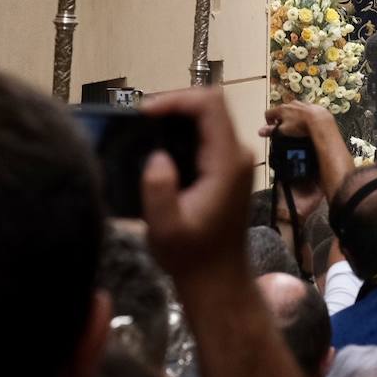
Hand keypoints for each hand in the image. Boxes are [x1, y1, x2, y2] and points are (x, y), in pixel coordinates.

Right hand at [141, 87, 256, 282]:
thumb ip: (160, 191)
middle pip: (210, 106)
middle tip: (139, 120)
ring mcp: (234, 160)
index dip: (177, 99)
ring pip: (208, 118)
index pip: (210, 105)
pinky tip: (158, 146)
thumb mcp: (166, 228)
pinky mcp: (226, 168)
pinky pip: (206, 135)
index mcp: (227, 162)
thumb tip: (158, 157)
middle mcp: (237, 154)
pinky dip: (181, 132)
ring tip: (144, 129)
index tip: (145, 113)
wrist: (217, 277)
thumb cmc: (191, 256)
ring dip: (177, 118)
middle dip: (174, 105)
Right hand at [260, 101, 330, 139]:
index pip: (268, 113)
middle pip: (281, 111)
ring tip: (296, 128)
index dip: (268, 121)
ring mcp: (301, 104)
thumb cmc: (301, 124)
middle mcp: (291, 104)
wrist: (320, 120)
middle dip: (281, 120)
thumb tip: (260, 132)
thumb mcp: (283, 130)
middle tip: (283, 129)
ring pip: (293, 110)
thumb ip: (271, 131)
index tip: (271, 128)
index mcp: (281, 109)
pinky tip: (306, 124)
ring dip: (292, 117)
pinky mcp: (311, 107)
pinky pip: (304, 111)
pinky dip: (303, 117)